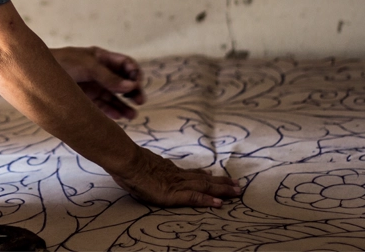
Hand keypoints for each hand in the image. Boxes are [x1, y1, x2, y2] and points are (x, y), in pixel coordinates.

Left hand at [51, 46, 145, 119]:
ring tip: (132, 116)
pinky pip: (103, 107)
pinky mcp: (85, 100)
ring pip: (114, 97)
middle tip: (140, 101)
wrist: (35, 73)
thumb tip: (131, 86)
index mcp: (101, 58)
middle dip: (133, 91)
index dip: (134, 73)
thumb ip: (108, 77)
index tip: (136, 83)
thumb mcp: (87, 66)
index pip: (125, 65)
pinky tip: (120, 118)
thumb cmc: (62, 62)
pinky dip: (112, 112)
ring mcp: (93, 87)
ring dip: (125, 105)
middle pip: (123, 82)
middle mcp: (100, 73)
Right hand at [110, 147, 241, 207]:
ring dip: (222, 190)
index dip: (205, 176)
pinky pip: (193, 197)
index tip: (215, 177)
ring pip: (204, 187)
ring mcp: (176, 184)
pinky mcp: (173, 194)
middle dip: (221, 183)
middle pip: (203, 180)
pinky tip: (219, 203)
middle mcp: (176, 175)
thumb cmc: (127, 163)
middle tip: (237, 185)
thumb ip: (149, 167)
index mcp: (168, 170)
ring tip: (236, 192)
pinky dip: (207, 200)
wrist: (126, 161)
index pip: (191, 174)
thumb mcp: (140, 164)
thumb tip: (146, 167)